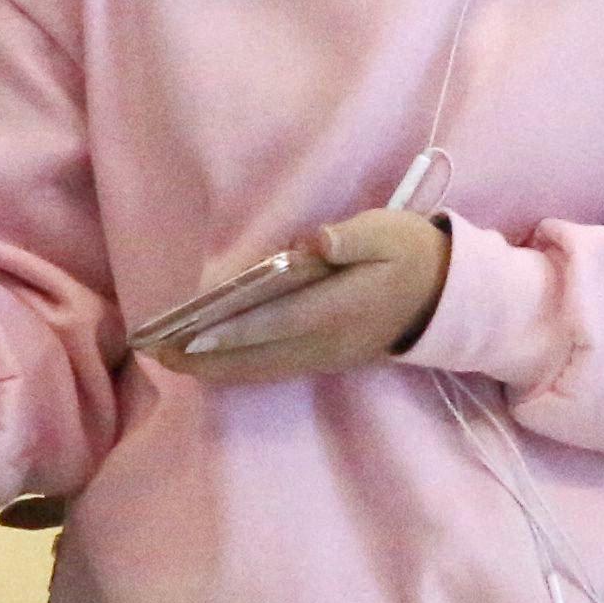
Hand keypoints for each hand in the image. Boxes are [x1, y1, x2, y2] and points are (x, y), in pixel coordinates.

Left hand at [166, 210, 453, 386]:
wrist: (446, 296)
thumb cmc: (411, 253)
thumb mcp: (387, 233)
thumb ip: (349, 239)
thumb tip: (311, 243)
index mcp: (338, 306)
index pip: (273, 320)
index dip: (229, 331)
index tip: (188, 336)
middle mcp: (327, 340)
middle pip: (258, 354)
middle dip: (206, 357)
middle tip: (157, 353)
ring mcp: (327, 355)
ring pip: (263, 368)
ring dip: (216, 368)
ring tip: (172, 361)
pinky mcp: (327, 359)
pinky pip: (275, 369)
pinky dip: (240, 369)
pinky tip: (215, 366)